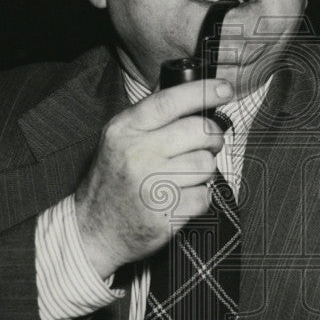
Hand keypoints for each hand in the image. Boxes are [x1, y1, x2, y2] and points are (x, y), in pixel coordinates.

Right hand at [75, 78, 231, 277]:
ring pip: (206, 164)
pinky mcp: (166, 214)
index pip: (170, 101)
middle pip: (199, 131)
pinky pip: (205, 196)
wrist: (94, 230)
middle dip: (213, 136)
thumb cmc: (113, 180)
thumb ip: (149, 117)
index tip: (225, 89)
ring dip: (205, 170)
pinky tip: (181, 198)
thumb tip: (191, 92)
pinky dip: (200, 197)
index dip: (203, 92)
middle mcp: (137, 155)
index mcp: (125, 130)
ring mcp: (151, 186)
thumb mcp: (118, 139)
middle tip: (209, 144)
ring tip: (186, 176)